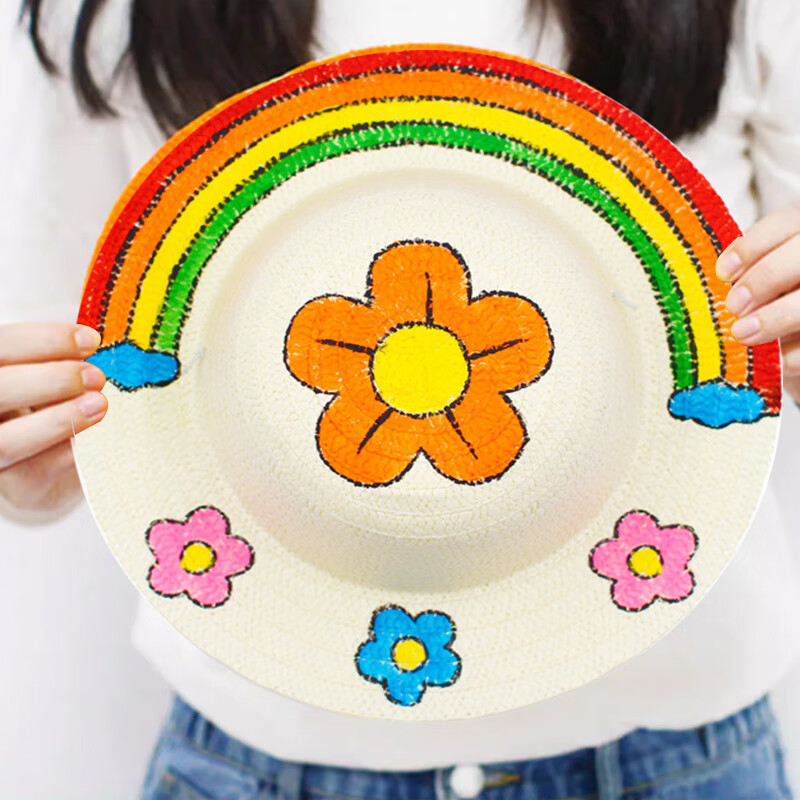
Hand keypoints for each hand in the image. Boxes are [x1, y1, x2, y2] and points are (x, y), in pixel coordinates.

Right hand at [0, 323, 107, 514]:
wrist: (48, 473)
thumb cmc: (48, 411)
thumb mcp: (47, 379)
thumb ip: (56, 363)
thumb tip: (92, 344)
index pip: (0, 347)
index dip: (41, 340)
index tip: (90, 340)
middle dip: (50, 380)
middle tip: (95, 376)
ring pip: (6, 441)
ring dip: (57, 420)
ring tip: (99, 404)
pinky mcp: (15, 490)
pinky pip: (38, 470)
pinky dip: (70, 450)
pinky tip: (99, 440)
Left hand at [716, 205, 799, 403]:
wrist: (797, 338)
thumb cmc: (767, 298)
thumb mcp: (756, 275)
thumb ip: (743, 271)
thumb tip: (705, 283)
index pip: (785, 223)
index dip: (753, 245)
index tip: (722, 273)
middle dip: (765, 277)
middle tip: (734, 305)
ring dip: (776, 317)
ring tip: (741, 333)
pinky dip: (792, 352)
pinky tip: (771, 359)